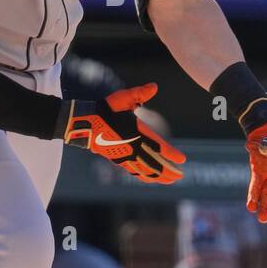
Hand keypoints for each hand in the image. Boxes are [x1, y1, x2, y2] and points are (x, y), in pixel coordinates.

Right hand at [62, 83, 185, 183]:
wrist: (83, 122)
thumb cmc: (105, 109)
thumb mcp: (123, 98)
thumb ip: (140, 93)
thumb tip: (154, 86)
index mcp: (137, 133)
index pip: (159, 147)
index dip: (172, 155)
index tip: (183, 160)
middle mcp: (132, 147)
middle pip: (154, 164)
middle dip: (169, 171)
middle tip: (180, 176)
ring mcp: (124, 156)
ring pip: (145, 171)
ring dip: (159, 177)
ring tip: (169, 181)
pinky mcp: (117, 159)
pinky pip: (134, 172)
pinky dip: (144, 176)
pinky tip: (150, 178)